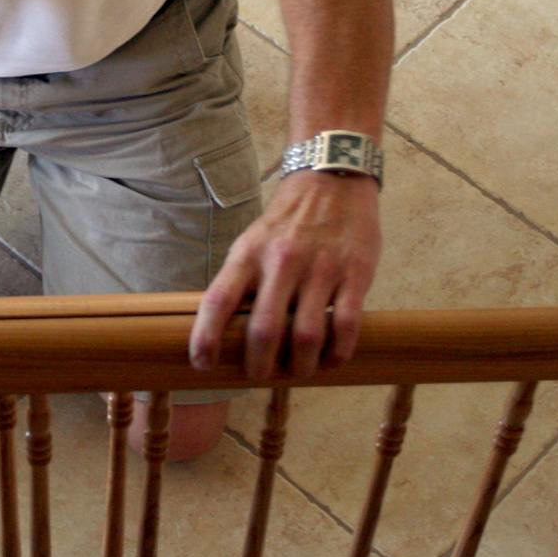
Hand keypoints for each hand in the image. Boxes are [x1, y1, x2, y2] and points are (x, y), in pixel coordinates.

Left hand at [189, 172, 380, 379]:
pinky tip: (330, 359)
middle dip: (259, 366)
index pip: (218, 302)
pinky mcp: (355, 273)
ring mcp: (320, 269)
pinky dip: (337, 352)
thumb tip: (222, 331)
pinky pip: (346, 325)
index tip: (202, 365)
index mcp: (248, 255)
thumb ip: (240, 281)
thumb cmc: (286, 222)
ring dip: (299, 366)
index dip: (205, 339)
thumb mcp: (252, 242)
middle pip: (264, 331)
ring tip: (297, 371)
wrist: (332, 180)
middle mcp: (281, 262)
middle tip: (260, 376)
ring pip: (306, 336)